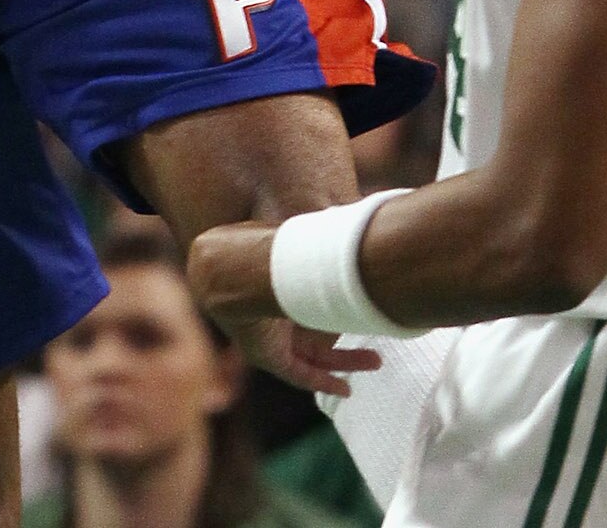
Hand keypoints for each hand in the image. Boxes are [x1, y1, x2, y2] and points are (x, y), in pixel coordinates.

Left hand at [188, 228, 381, 399]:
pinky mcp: (267, 355)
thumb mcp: (295, 240)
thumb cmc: (261, 246)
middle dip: (346, 343)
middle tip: (375, 344)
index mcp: (279, 289)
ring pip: (313, 357)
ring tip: (376, 361)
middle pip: (316, 337)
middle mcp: (274, 314)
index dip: (336, 312)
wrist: (230, 266)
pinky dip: (323, 381)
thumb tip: (349, 218)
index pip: (311, 307)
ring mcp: (269, 336)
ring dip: (344, 362)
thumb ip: (318, 238)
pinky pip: (298, 374)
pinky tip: (346, 388)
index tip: (360, 311)